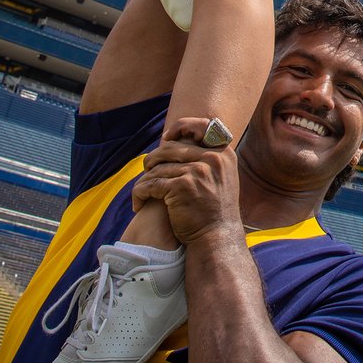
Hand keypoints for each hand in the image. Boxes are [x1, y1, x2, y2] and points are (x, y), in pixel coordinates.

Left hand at [133, 116, 242, 244]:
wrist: (217, 237)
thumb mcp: (223, 176)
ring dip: (144, 180)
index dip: (181, 127)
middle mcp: (212, 158)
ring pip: (157, 167)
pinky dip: (139, 194)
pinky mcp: (181, 187)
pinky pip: (150, 184)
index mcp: (223, 153)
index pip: (202, 126)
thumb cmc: (215, 210)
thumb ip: (209, 158)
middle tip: (147, 171)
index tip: (167, 138)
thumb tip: (181, 142)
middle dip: (153, 159)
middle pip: (171, 147)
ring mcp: (197, 171)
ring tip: (142, 192)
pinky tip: (138, 204)